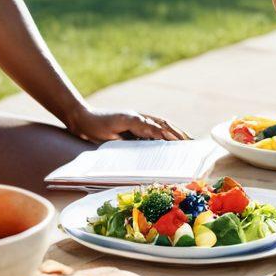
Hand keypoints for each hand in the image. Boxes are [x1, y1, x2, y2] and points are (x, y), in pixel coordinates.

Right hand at [65, 106, 190, 142]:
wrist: (82, 121)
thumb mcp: (120, 143)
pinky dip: (154, 129)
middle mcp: (140, 119)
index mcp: (140, 125)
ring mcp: (133, 116)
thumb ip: (134, 146)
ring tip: (184, 141)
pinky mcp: (125, 117)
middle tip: (193, 144)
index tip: (189, 145)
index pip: (163, 129)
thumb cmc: (99, 133)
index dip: (177, 135)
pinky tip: (163, 136)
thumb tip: (150, 158)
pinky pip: (143, 123)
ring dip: (172, 132)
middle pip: (165, 124)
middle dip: (180, 134)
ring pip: (158, 123)